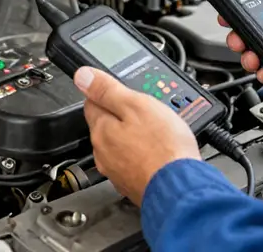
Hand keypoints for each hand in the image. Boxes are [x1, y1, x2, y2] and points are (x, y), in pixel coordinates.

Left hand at [73, 66, 201, 206]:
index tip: (121, 90)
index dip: (107, 92)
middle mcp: (103, 153)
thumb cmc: (162, 147)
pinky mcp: (132, 183)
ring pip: (119, 144)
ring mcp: (117, 171)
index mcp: (101, 130)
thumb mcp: (137, 105)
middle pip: (106, 124)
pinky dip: (141, 153)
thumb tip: (82, 76)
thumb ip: (108, 90)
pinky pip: (132, 161)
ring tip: (154, 129)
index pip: (91, 102)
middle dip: (121, 115)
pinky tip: (156, 150)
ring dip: (132, 135)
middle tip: (144, 108)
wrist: (180, 187)